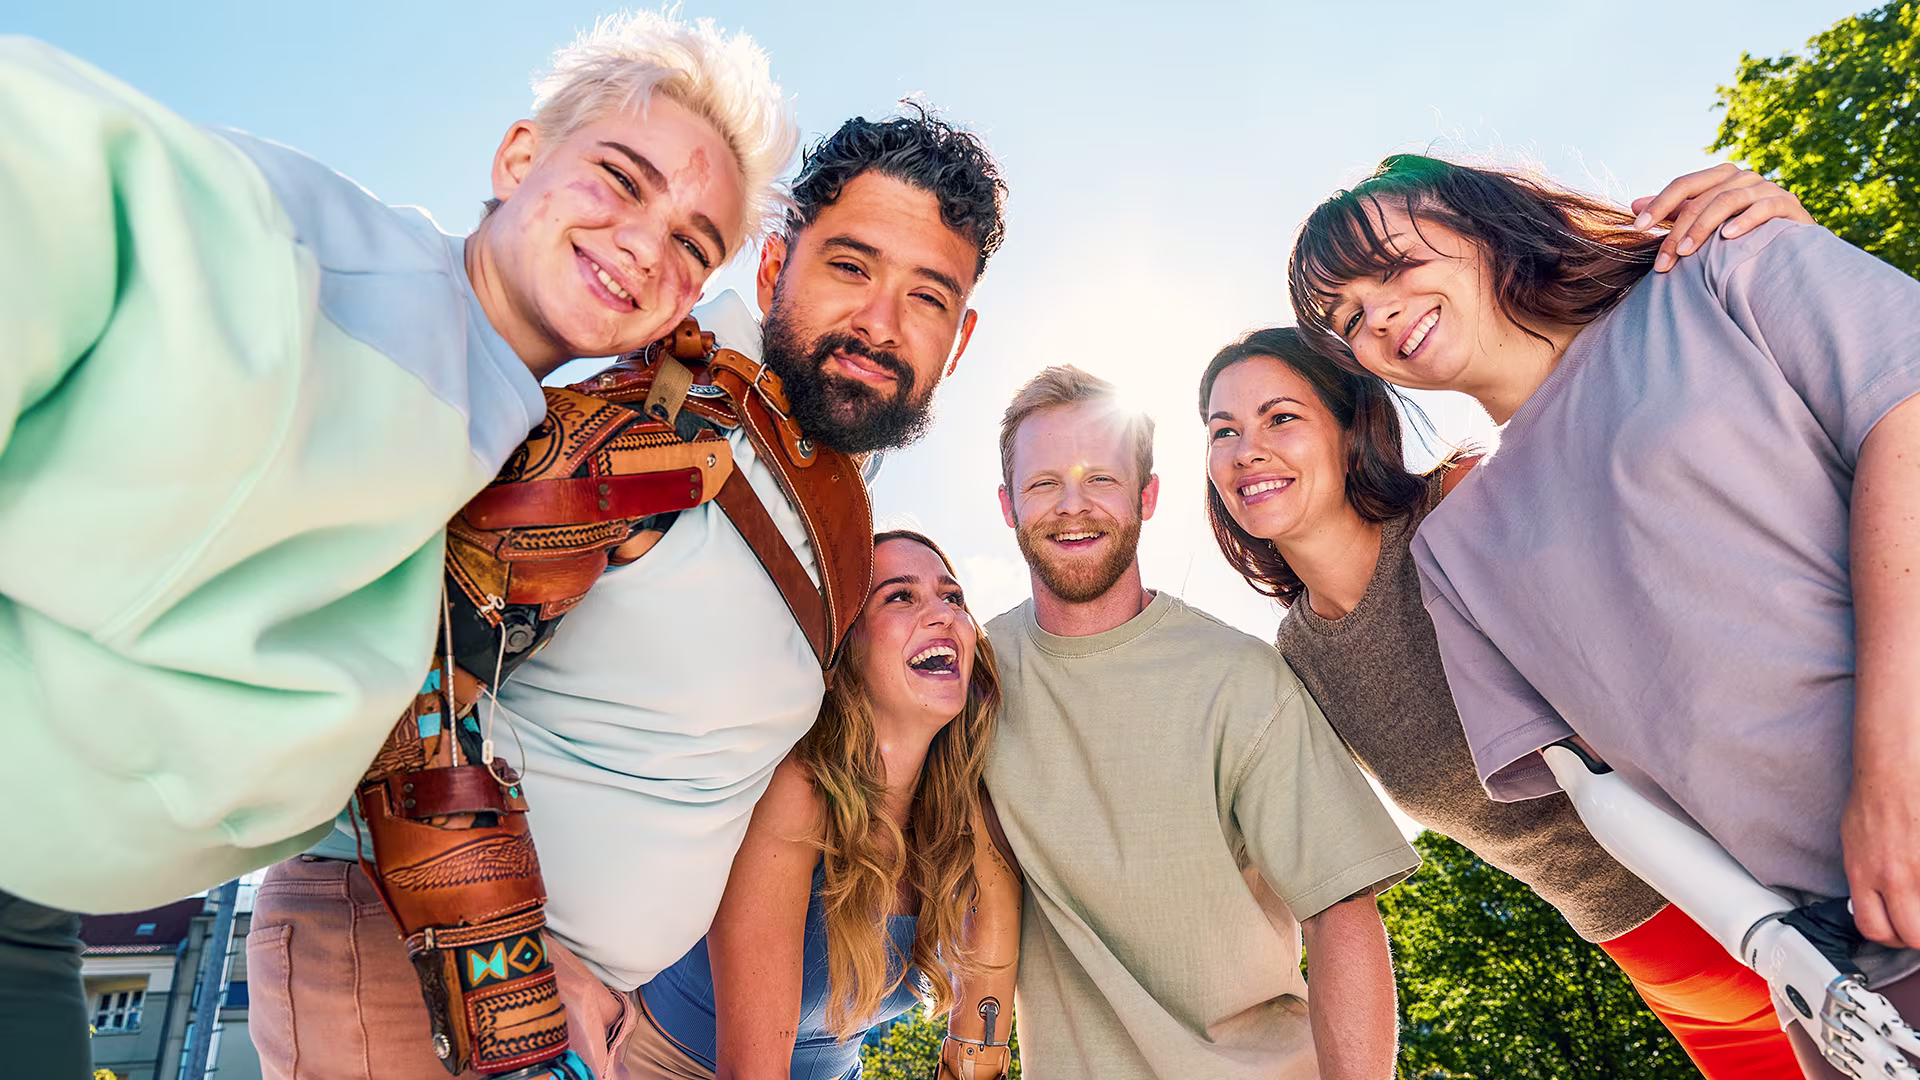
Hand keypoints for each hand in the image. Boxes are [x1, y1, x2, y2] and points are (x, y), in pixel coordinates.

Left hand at [1630, 163, 1813, 271]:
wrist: (1791, 241)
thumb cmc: (1741, 230)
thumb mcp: (1704, 220)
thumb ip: (1673, 211)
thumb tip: (1633, 205)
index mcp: (1720, 176)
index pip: (1683, 184)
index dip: (1659, 204)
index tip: (1637, 228)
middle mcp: (1742, 177)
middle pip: (1701, 198)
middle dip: (1678, 231)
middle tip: (1662, 261)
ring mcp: (1766, 188)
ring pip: (1727, 200)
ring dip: (1704, 228)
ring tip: (1686, 253)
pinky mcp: (1788, 204)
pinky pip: (1764, 208)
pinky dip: (1744, 221)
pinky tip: (1727, 237)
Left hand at [1841, 763, 1919, 948]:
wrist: (1896, 769)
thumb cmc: (1875, 798)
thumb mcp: (1854, 843)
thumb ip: (1864, 876)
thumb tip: (1872, 900)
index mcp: (1864, 873)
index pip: (1873, 928)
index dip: (1888, 937)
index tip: (1896, 931)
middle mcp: (1895, 876)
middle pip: (1913, 935)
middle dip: (1916, 936)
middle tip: (1917, 924)